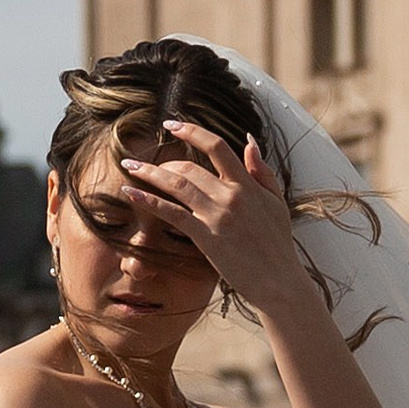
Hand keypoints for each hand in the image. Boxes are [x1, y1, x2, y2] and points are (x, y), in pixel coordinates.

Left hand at [118, 123, 308, 317]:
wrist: (279, 282)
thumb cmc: (278, 245)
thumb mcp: (276, 203)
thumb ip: (262, 171)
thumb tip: (250, 141)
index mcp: (247, 184)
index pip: (217, 146)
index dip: (192, 131)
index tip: (172, 125)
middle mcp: (230, 195)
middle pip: (189, 166)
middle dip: (163, 161)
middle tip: (145, 163)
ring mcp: (217, 215)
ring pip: (176, 184)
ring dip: (149, 173)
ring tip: (129, 168)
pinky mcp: (205, 236)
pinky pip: (170, 213)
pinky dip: (148, 200)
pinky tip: (130, 193)